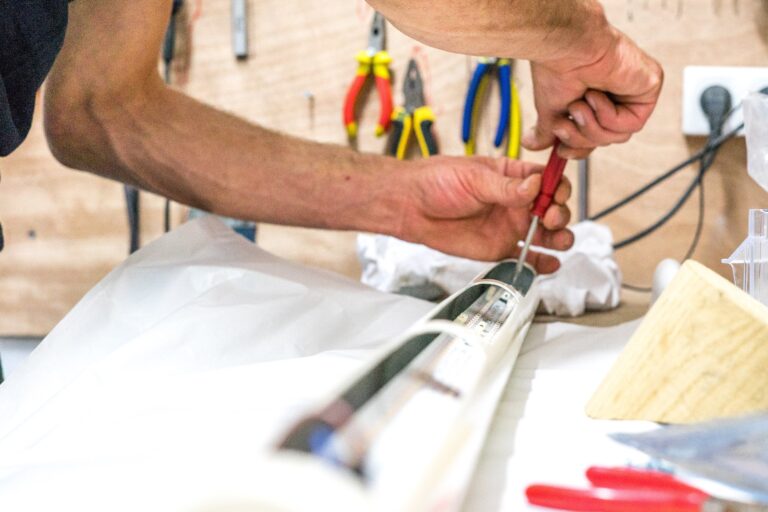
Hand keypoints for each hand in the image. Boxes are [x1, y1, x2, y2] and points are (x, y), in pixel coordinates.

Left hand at [397, 156, 572, 273]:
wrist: (411, 207)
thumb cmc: (438, 182)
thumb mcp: (473, 178)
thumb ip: (505, 187)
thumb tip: (535, 186)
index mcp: (512, 177)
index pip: (547, 180)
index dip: (557, 188)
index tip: (555, 195)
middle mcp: (516, 202)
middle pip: (552, 209)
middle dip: (559, 214)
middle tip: (550, 218)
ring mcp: (509, 226)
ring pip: (545, 234)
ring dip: (559, 237)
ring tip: (559, 241)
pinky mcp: (498, 248)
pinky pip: (525, 257)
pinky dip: (541, 262)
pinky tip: (551, 264)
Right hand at [523, 29, 662, 158]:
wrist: (566, 48)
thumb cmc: (558, 68)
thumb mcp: (550, 108)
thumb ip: (548, 129)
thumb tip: (534, 144)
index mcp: (595, 96)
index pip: (595, 134)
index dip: (579, 147)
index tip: (562, 150)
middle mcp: (616, 93)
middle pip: (606, 139)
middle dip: (582, 137)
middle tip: (564, 125)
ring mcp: (634, 90)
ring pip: (619, 135)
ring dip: (593, 127)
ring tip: (579, 105)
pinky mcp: (648, 87)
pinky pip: (632, 124)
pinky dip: (609, 116)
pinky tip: (596, 97)